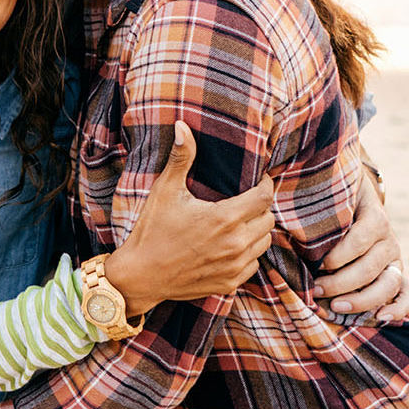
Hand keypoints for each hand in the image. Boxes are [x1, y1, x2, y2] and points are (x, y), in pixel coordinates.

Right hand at [105, 121, 277, 314]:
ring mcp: (234, 267)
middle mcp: (235, 244)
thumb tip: (182, 125)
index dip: (265, 184)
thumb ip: (181, 158)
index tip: (259, 180)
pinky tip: (229, 245)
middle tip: (244, 201)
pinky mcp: (229, 283)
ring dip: (256, 231)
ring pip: (264, 243)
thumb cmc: (152, 230)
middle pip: (268, 220)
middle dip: (260, 208)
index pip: (264, 197)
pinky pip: (253, 264)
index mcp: (224, 218)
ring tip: (238, 222)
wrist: (140, 276)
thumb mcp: (165, 190)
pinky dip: (247, 254)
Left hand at [309, 148, 408, 321]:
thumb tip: (275, 204)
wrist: (357, 197)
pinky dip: (399, 308)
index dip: (338, 256)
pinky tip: (380, 317)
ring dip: (362, 300)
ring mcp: (396, 258)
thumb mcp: (329, 194)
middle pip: (369, 267)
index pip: (359, 239)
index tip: (316, 265)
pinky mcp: (399, 273)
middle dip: (339, 283)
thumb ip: (312, 201)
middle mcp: (389, 238)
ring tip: (335, 307)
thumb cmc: (334, 201)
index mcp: (375, 216)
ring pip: (388, 284)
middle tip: (315, 290)